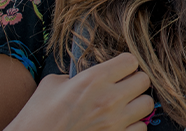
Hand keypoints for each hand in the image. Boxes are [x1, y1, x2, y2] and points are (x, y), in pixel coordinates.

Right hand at [5, 53, 153, 130]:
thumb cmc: (37, 117)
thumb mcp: (53, 84)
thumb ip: (77, 75)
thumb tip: (87, 74)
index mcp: (93, 79)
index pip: (131, 61)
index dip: (125, 64)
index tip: (119, 69)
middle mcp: (109, 99)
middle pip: (144, 80)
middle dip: (134, 81)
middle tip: (123, 86)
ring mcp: (115, 122)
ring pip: (147, 104)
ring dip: (137, 103)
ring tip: (124, 105)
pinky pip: (141, 127)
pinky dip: (134, 125)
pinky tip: (120, 123)